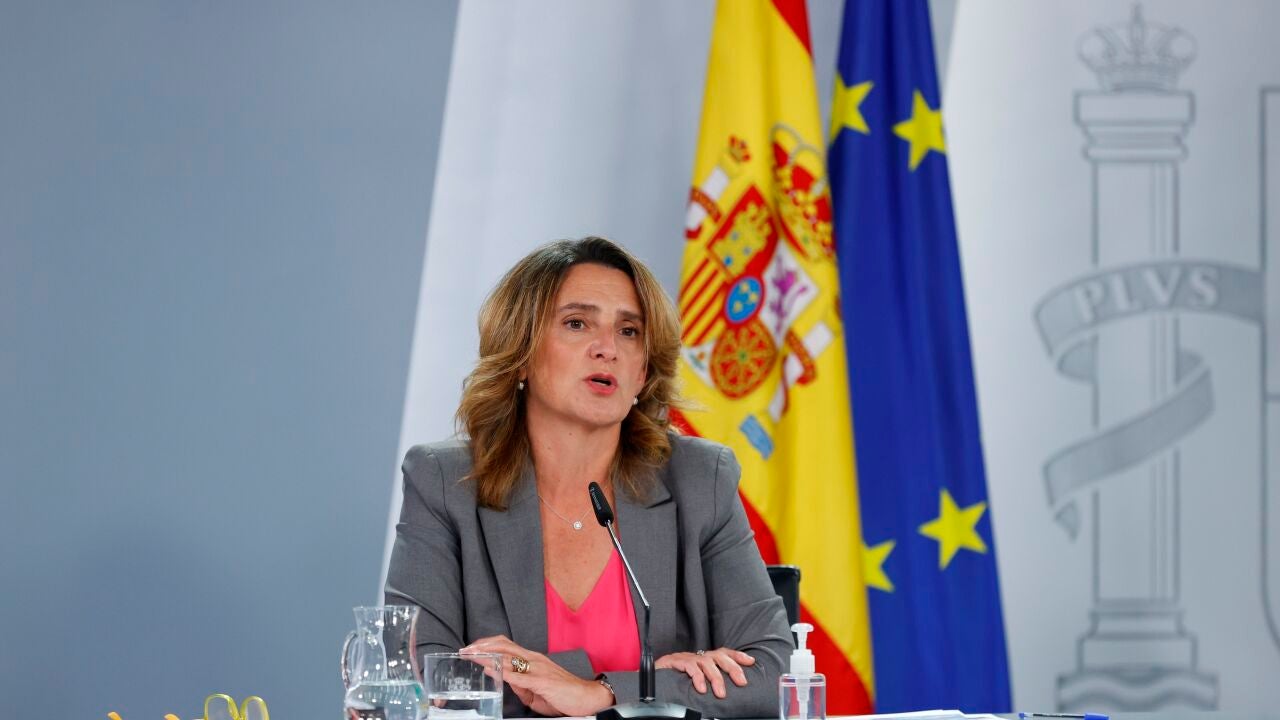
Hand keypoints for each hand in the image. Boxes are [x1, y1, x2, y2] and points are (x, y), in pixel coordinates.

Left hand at [461, 635, 613, 715]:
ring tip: (472, 656)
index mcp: (532, 659)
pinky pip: (520, 675)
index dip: (486, 645)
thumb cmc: (564, 694)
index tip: (470, 649)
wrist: (587, 698)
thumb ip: (519, 685)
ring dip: (487, 656)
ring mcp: (538, 668)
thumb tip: (502, 679)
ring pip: (508, 657)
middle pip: (503, 646)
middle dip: (481, 646)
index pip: (505, 646)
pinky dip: (504, 672)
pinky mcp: (542, 681)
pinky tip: (492, 671)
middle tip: (465, 650)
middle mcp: (534, 659)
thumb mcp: (535, 691)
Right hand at [656, 648, 755, 698]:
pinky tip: (701, 688)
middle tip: (741, 682)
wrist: (649, 678)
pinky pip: (689, 667)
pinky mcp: (674, 661)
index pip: (723, 653)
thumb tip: (726, 693)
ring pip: (706, 662)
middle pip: (718, 656)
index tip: (751, 662)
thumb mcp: (696, 681)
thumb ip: (709, 683)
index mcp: (703, 659)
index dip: (737, 656)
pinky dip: (697, 677)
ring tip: (721, 693)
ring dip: (716, 677)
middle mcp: (696, 656)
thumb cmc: (673, 681)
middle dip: (732, 668)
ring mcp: (686, 658)